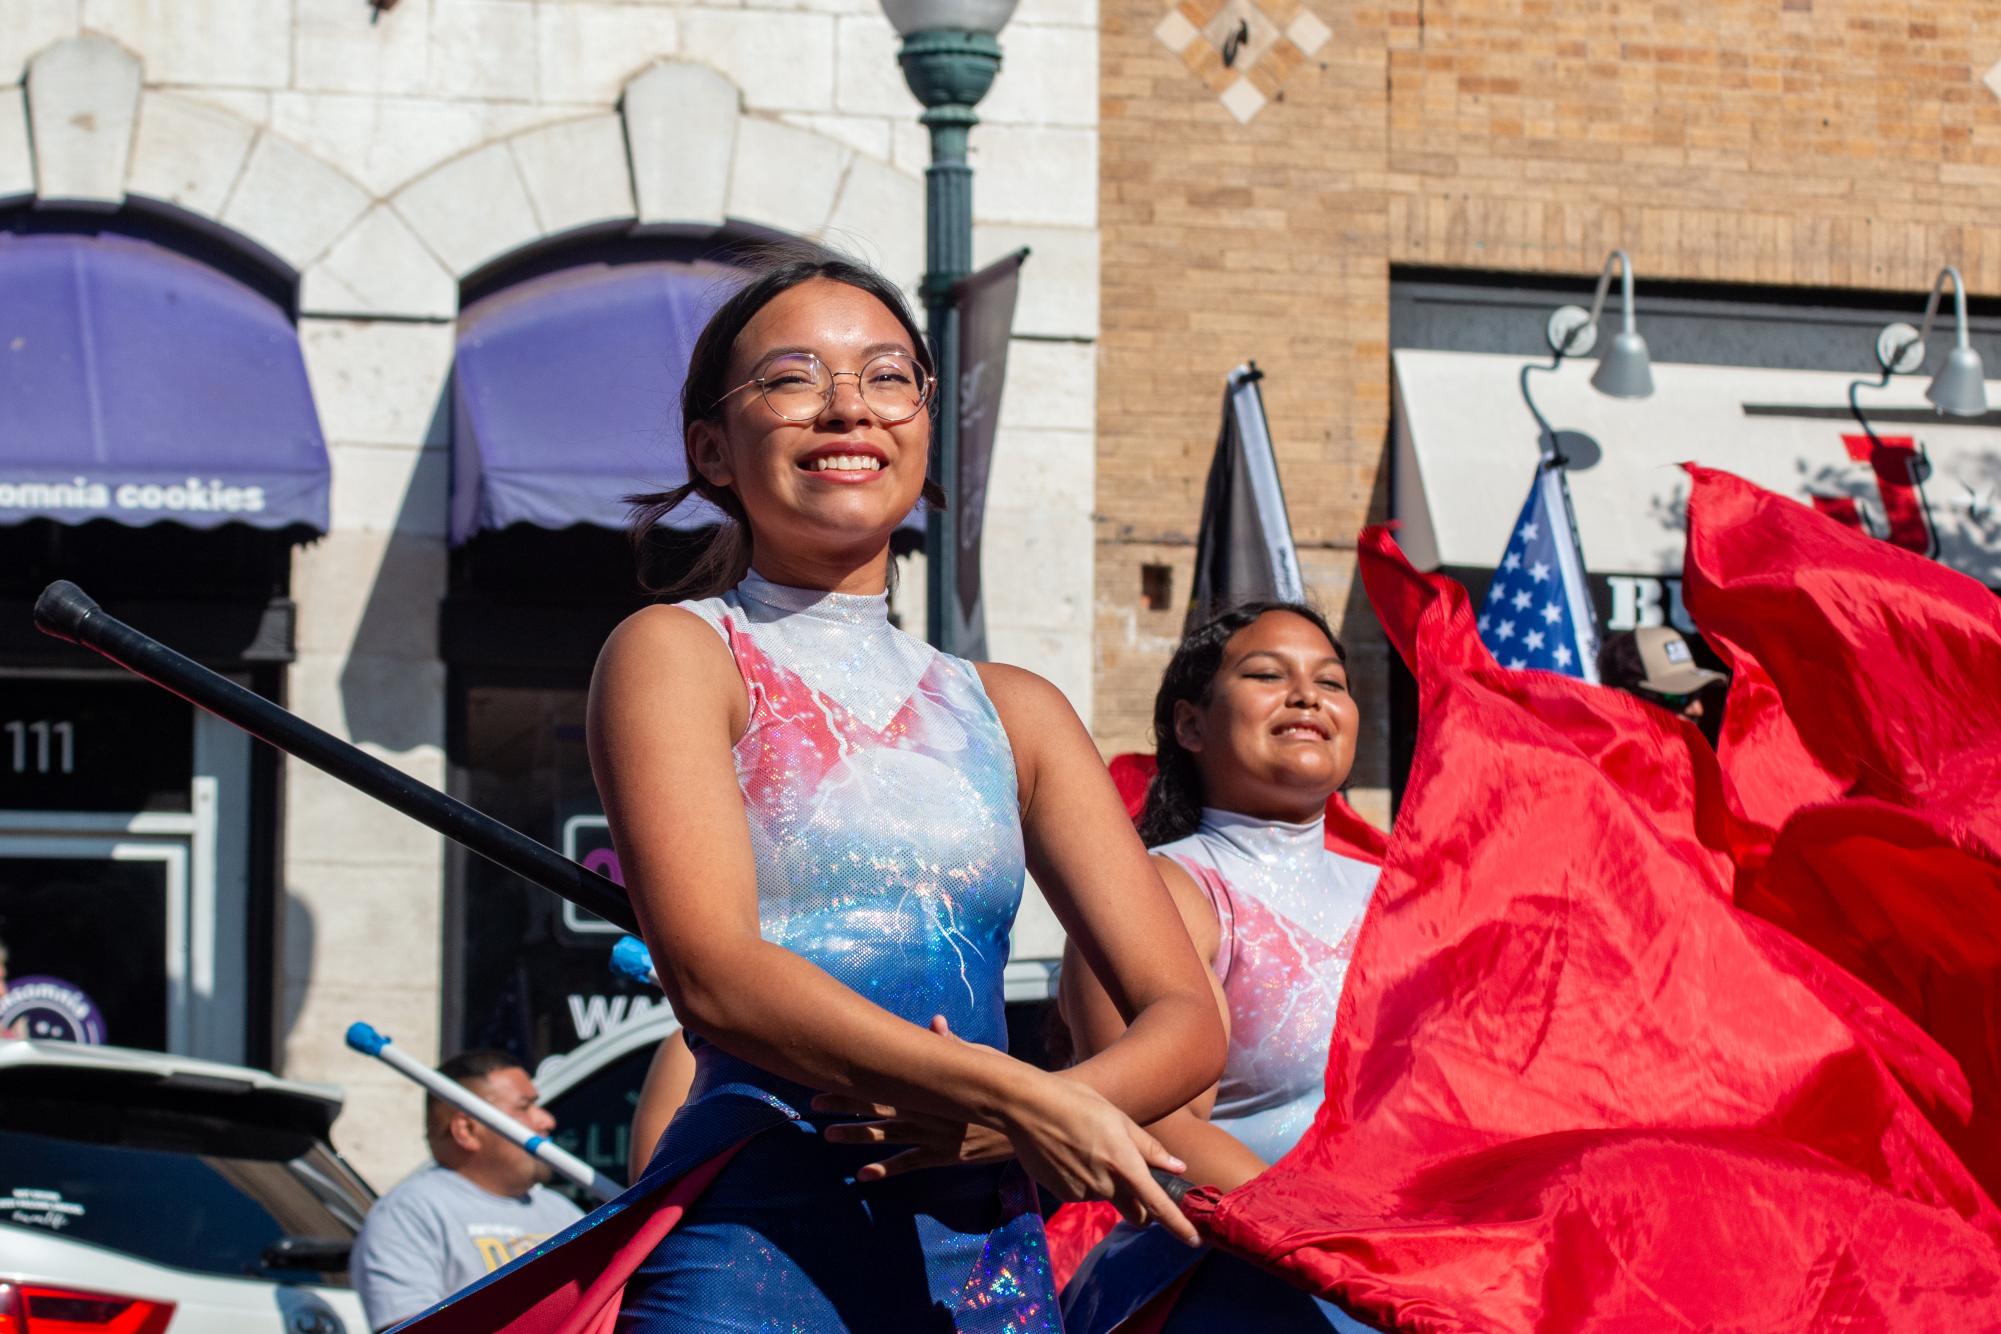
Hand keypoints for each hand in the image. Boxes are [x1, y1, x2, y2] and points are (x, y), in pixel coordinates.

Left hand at [816, 1018, 1013, 1180]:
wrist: (1027, 1119)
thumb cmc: (1002, 1084)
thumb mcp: (979, 1060)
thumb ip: (952, 1045)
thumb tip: (935, 1022)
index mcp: (930, 1084)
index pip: (885, 1080)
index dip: (856, 1081)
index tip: (829, 1076)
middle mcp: (926, 1109)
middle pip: (878, 1107)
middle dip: (845, 1105)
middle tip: (814, 1105)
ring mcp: (933, 1135)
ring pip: (887, 1136)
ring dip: (856, 1135)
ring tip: (827, 1135)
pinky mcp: (944, 1156)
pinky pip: (910, 1163)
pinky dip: (886, 1169)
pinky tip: (863, 1175)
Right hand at [996, 1056, 1198, 1245]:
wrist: (1027, 1107)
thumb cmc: (1077, 1103)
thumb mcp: (1118, 1118)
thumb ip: (1149, 1148)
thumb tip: (1177, 1168)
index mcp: (1124, 1164)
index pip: (1158, 1204)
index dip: (1178, 1225)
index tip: (1194, 1240)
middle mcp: (1105, 1185)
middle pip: (1135, 1213)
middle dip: (1141, 1206)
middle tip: (1133, 1178)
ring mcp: (1081, 1192)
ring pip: (1106, 1198)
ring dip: (1106, 1185)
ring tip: (1089, 1149)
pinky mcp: (1062, 1193)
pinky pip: (1083, 1194)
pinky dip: (1083, 1181)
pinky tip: (1070, 1155)